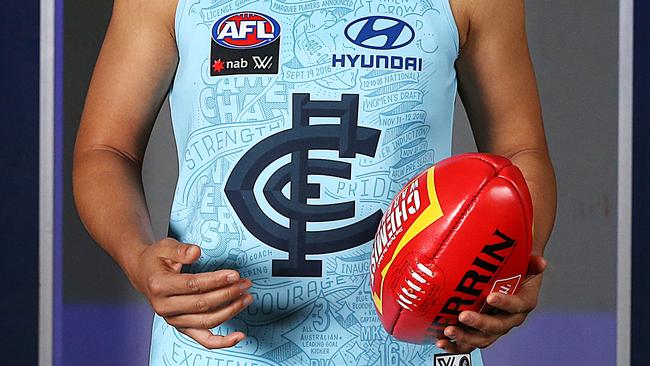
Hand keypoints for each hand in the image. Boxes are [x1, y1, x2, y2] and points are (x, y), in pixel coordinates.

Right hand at [130, 238, 252, 348]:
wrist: (145, 274)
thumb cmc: (156, 260)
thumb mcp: (164, 247)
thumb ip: (180, 249)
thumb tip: (196, 252)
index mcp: (159, 286)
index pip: (193, 285)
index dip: (216, 280)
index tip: (234, 275)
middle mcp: (164, 307)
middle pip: (202, 304)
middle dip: (228, 293)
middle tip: (245, 283)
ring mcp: (174, 320)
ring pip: (207, 321)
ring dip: (231, 310)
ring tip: (247, 297)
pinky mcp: (183, 328)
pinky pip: (204, 340)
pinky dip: (222, 342)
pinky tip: (239, 336)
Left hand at [436, 255, 546, 352]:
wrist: (512, 276)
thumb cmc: (518, 268)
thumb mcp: (527, 263)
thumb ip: (532, 262)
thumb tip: (540, 261)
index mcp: (523, 303)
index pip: (517, 305)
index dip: (505, 303)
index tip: (491, 297)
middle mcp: (509, 318)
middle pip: (497, 327)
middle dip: (479, 324)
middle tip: (463, 316)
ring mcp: (494, 327)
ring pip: (482, 339)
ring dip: (464, 338)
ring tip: (449, 331)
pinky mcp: (479, 331)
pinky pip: (469, 343)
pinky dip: (455, 345)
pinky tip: (441, 341)